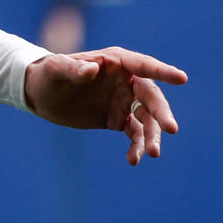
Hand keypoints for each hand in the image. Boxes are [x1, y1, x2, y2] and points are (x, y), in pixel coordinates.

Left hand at [23, 47, 186, 165]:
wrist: (40, 95)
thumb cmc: (48, 74)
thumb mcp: (55, 70)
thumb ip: (72, 68)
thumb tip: (91, 69)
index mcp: (114, 62)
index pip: (142, 65)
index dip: (162, 71)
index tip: (181, 78)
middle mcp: (124, 80)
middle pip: (151, 95)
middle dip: (162, 112)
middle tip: (171, 129)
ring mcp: (123, 100)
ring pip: (147, 118)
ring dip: (153, 136)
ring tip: (152, 154)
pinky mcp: (118, 119)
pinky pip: (135, 133)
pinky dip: (137, 146)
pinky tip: (133, 160)